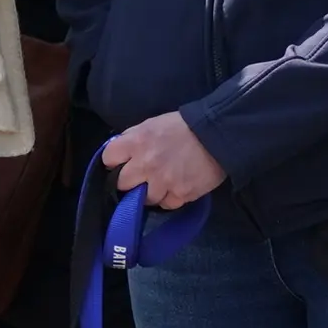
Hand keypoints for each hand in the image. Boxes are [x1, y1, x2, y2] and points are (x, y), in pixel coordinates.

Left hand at [101, 112, 224, 208]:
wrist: (218, 135)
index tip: (121, 164)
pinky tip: (177, 187)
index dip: (114, 162)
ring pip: (144, 199)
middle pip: (122, 183)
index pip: (108, 158)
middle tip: (139, 177)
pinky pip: (167, 204)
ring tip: (161, 184)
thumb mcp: (153, 124)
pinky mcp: (180, 194)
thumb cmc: (184, 126)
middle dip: (129, 181)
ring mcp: (163, 182)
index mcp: (137, 142)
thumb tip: (119, 151)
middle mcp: (146, 164)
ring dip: (151, 192)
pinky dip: (171, 198)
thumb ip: (133, 137)